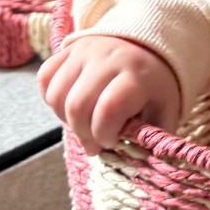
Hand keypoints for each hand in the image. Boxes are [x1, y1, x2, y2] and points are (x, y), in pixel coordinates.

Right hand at [38, 34, 181, 154]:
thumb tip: (131, 163)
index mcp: (137, 75)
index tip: (112, 142)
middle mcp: (108, 59)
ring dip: (65, 119)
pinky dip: (51, 100)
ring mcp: (84, 51)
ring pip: (56, 95)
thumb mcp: (164, 111)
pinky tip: (69, 106)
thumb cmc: (155, 86)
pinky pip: (45, 78)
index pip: (108, 109)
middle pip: (77, 105)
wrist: (147, 46)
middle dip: (83, 133)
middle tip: (95, 141)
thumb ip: (150, 139)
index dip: (104, 134)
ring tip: (83, 123)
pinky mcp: (67, 49)